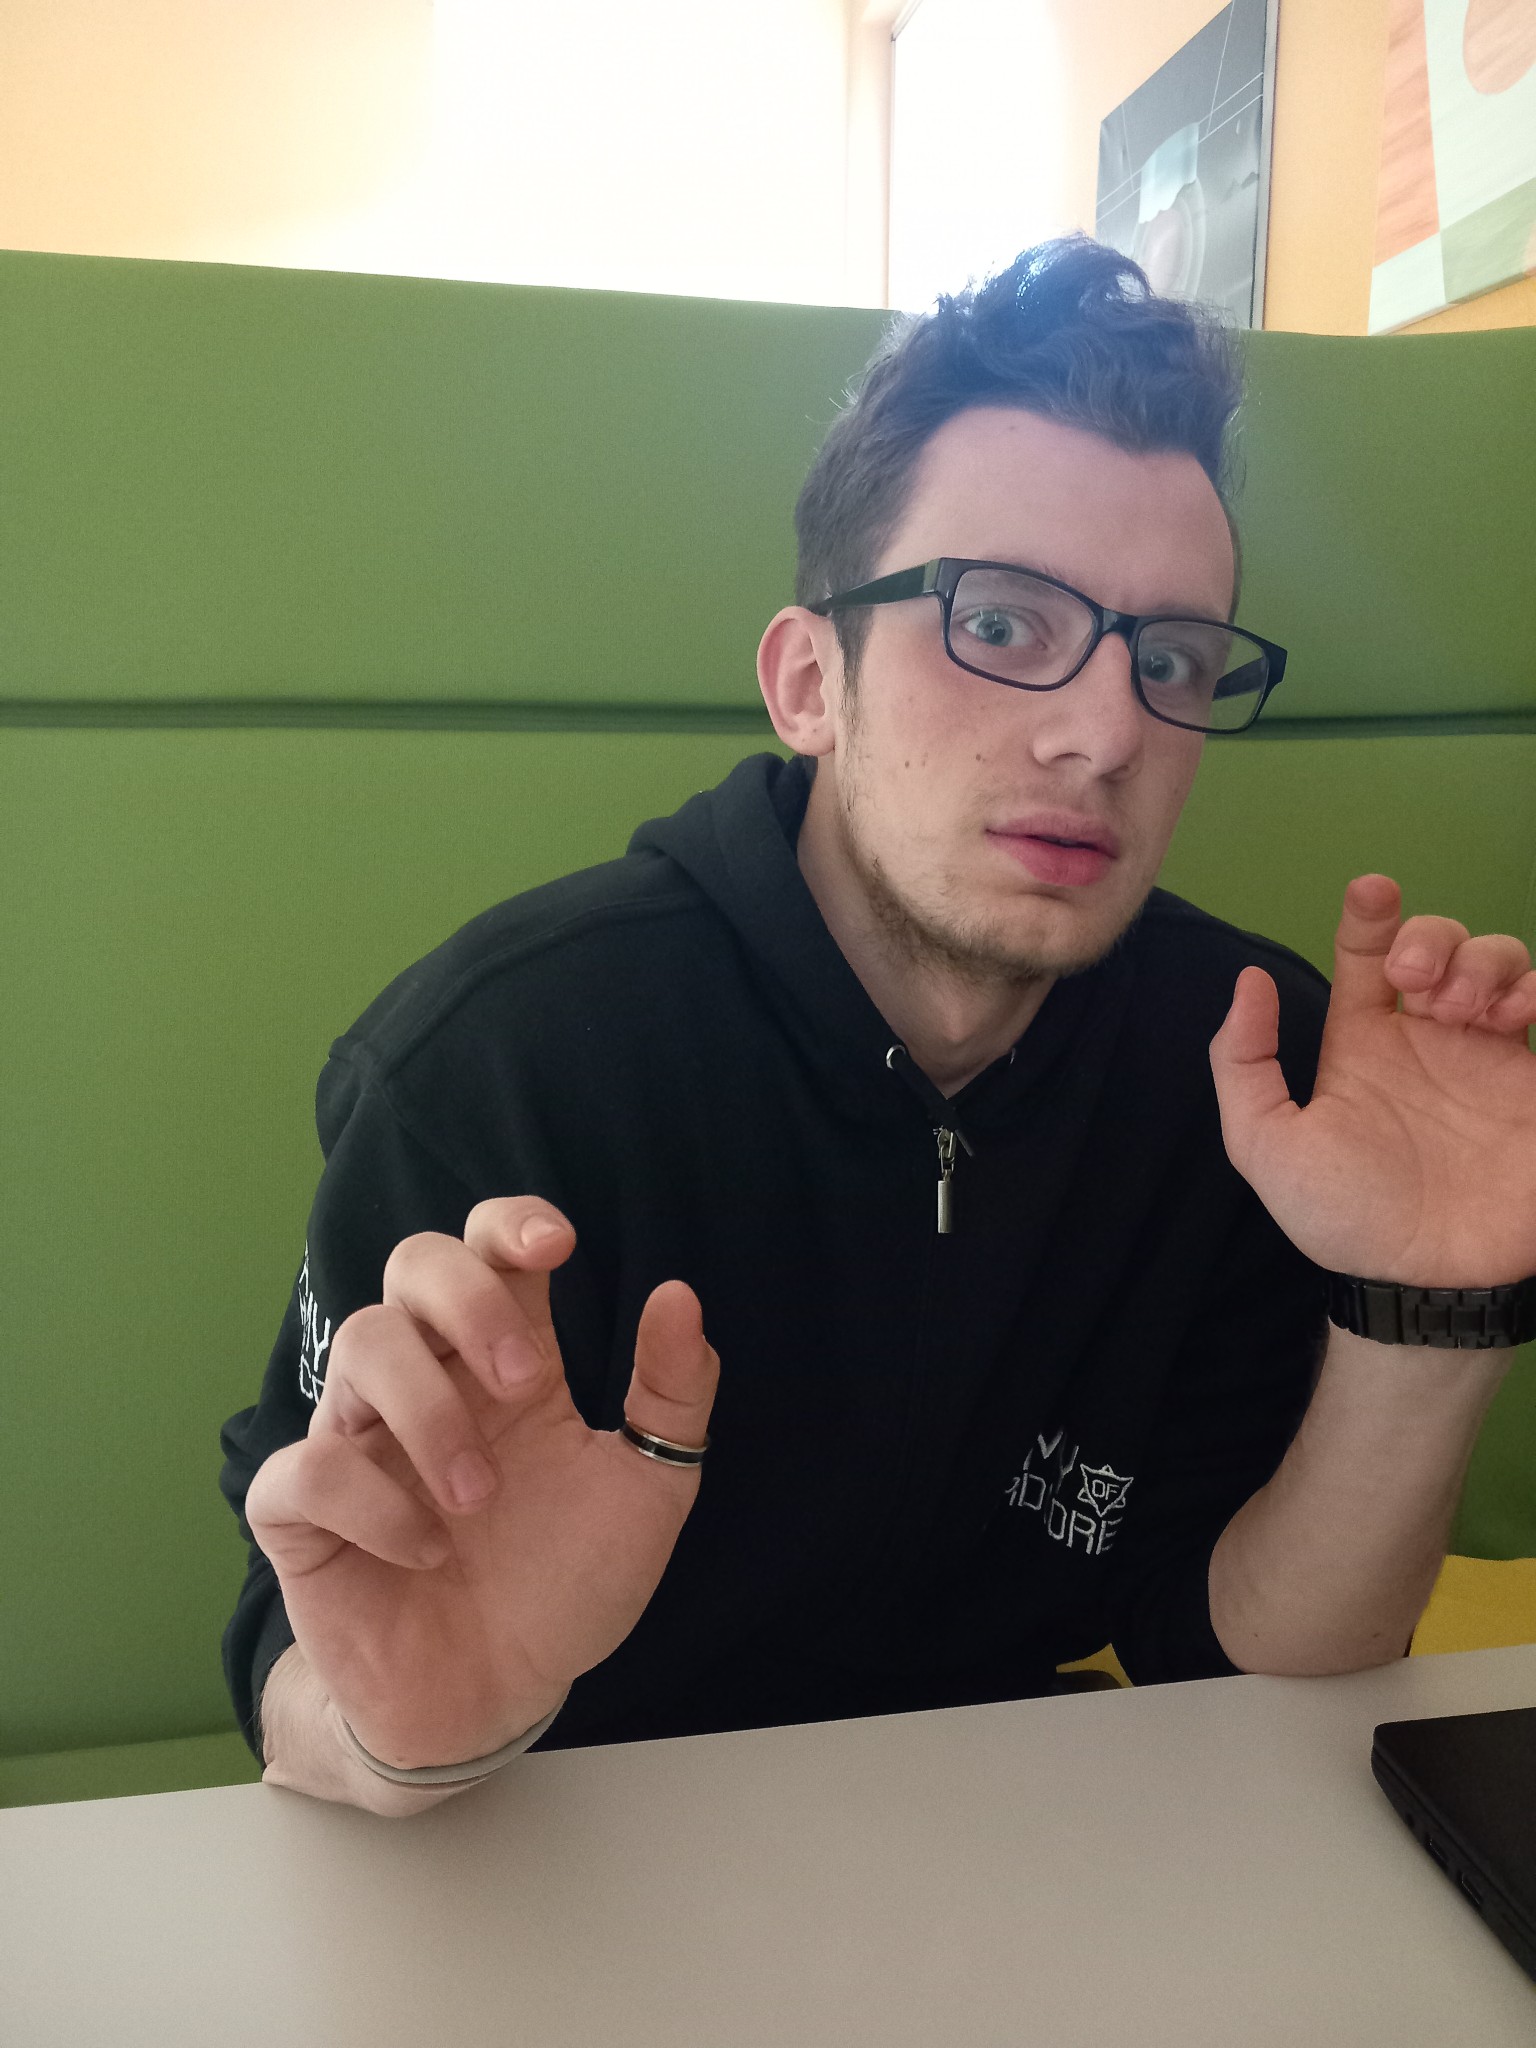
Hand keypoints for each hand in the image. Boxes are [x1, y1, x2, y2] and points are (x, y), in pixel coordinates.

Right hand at [245, 1198, 718, 1769]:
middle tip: (528, 1382)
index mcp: (507, 1362)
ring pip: (360, 1346)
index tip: (558, 1245)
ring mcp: (359, 1439)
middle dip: (469, 1299)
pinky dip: (371, 1503)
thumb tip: (680, 1294)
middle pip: (413, 1264)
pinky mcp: (303, 1514)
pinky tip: (427, 1552)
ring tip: (480, 1498)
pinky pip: (304, 1469)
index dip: (509, 1222)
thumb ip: (672, 1396)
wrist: (500, 1695)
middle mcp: (429, 1380)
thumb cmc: (565, 1582)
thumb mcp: (648, 1491)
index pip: (487, 1249)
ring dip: (430, 1412)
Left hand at [1209, 874, 1535, 1285]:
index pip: (1368, 954)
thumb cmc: (1346, 1218)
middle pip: (1441, 944)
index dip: (1371, 913)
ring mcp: (1491, 1056)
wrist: (1428, 1284)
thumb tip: (1248, 982)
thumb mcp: (1267, 1147)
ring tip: (1462, 1008)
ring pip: (1502, 962)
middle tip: (1419, 981)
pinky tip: (1509, 1015)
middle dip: (1434, 938)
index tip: (1372, 892)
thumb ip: (1244, 1066)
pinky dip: (1535, 990)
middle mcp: (1429, 1038)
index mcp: (1365, 1042)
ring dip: (1484, 961)